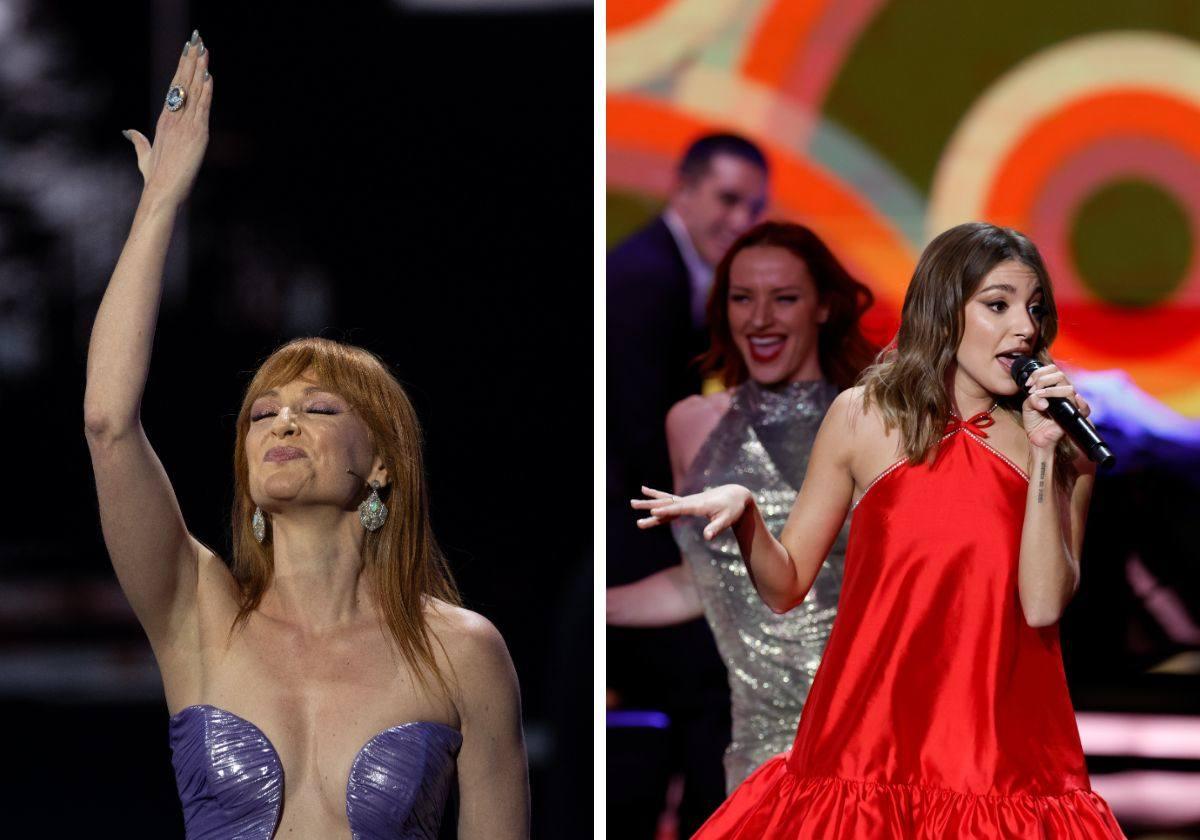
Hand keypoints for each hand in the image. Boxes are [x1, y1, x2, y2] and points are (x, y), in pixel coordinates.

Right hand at [124, 30, 212, 207]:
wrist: (162, 191)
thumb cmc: (155, 178)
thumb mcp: (144, 156)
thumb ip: (138, 141)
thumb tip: (128, 132)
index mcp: (163, 120)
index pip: (173, 88)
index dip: (180, 68)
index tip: (185, 51)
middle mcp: (172, 118)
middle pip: (182, 83)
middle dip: (189, 60)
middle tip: (196, 39)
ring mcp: (184, 125)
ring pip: (193, 91)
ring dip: (199, 69)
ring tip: (204, 49)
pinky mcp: (196, 134)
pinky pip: (203, 108)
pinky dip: (206, 92)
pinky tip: (209, 76)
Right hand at [631, 484, 751, 540]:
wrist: (735, 494)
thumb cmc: (732, 508)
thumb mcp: (727, 520)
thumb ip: (716, 528)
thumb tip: (707, 537)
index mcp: (698, 505)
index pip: (679, 508)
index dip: (666, 511)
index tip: (652, 512)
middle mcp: (689, 501)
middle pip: (666, 503)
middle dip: (649, 504)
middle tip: (633, 504)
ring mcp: (687, 501)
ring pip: (665, 502)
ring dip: (649, 502)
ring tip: (632, 502)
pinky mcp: (687, 503)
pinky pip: (669, 501)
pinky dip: (657, 498)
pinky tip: (646, 493)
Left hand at [1021, 363, 1090, 450]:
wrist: (1036, 438)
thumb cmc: (1034, 420)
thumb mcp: (1028, 405)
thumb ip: (1032, 398)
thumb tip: (1041, 398)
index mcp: (1053, 388)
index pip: (1053, 371)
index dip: (1039, 373)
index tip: (1028, 383)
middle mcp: (1063, 394)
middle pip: (1061, 375)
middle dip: (1043, 379)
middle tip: (1033, 390)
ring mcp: (1070, 404)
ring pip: (1069, 388)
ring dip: (1051, 390)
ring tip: (1040, 395)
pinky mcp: (1074, 416)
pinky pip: (1085, 409)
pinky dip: (1081, 403)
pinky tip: (1073, 400)